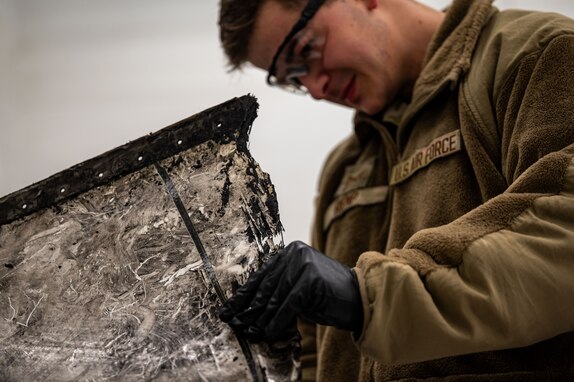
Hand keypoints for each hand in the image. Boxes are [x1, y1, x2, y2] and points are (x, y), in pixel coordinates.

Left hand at [219, 241, 362, 341]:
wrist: (359, 297)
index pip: (261, 275)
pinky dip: (277, 322)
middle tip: (233, 322)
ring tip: (250, 332)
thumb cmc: (326, 295)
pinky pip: (288, 306)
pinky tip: (269, 334)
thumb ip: (278, 289)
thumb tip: (247, 308)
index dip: (244, 294)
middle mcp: (295, 253)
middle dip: (248, 308)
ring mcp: (304, 265)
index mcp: (290, 251)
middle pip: (266, 286)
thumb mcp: (298, 287)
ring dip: (260, 318)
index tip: (228, 308)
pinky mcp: (311, 280)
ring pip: (275, 297)